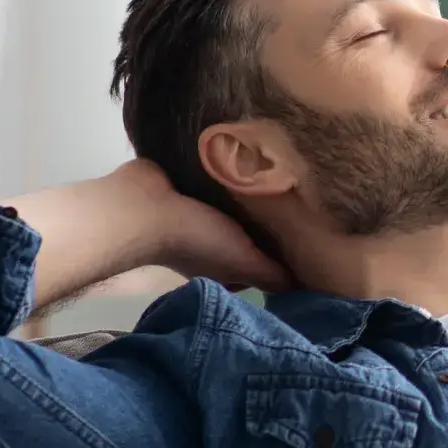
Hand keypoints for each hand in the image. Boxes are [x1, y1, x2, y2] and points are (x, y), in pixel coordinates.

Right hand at [114, 158, 295, 292]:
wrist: (145, 205)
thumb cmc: (197, 239)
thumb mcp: (242, 262)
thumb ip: (270, 274)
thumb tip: (301, 286)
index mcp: (220, 267)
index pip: (255, 266)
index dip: (276, 257)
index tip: (303, 241)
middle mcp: (207, 244)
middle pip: (245, 236)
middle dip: (266, 224)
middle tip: (299, 204)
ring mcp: (194, 214)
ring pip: (231, 208)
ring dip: (249, 197)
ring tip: (281, 177)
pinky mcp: (186, 186)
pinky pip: (214, 182)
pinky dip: (229, 175)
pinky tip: (250, 161)